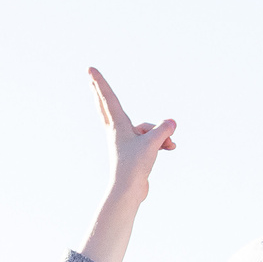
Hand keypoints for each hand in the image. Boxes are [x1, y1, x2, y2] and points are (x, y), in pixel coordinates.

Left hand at [77, 68, 175, 261]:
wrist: (129, 192)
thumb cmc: (135, 167)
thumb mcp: (152, 144)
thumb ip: (163, 129)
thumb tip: (172, 123)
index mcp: (117, 125)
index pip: (108, 98)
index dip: (100, 82)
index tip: (90, 69)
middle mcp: (117, 131)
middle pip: (107, 106)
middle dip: (100, 92)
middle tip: (90, 79)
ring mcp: (124, 142)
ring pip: (143, 127)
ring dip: (159, 134)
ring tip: (170, 145)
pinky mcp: (133, 152)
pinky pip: (149, 139)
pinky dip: (160, 142)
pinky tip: (170, 147)